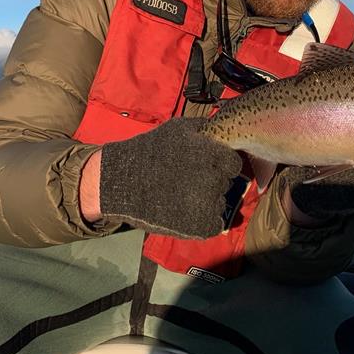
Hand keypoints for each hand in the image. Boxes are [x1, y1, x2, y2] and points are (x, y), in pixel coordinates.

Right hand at [94, 117, 241, 238]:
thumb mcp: (178, 128)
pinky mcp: (200, 226)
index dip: (219, 164)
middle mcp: (214, 179)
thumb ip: (204, 128)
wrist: (121, 182)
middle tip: (186, 180)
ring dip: (206, 200)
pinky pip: (214, 223)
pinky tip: (184, 211)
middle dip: (210, 180)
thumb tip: (220, 128)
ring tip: (179, 195)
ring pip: (218, 202)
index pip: (232, 163)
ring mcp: (207, 204)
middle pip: (224, 182)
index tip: (204, 166)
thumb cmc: (149, 151)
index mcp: (213, 155)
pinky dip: (203, 220)